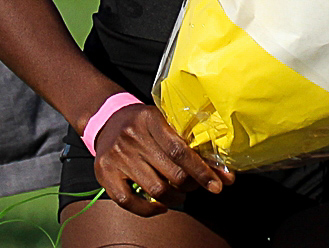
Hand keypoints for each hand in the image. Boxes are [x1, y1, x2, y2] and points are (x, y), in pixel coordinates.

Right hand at [91, 104, 233, 215]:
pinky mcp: (105, 174)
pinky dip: (150, 209)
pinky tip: (160, 204)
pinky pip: (130, 202)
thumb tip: (224, 172)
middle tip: (195, 185)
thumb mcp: (163, 120)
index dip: (202, 170)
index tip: (218, 184)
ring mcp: (117, 157)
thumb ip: (187, 142)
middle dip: (191, 185)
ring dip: (175, 197)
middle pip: (172, 173)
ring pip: (156, 190)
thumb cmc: (144, 123)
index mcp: (150, 119)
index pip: (180, 150)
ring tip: (179, 193)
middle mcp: (132, 137)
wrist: (107, 120)